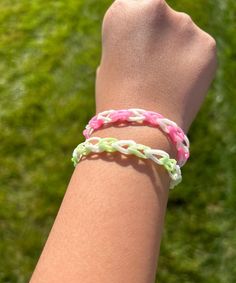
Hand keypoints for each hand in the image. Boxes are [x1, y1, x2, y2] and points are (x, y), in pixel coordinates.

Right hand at [95, 0, 217, 131]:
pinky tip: (179, 84)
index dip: (136, 31)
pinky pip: (198, 49)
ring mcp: (186, 26)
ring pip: (182, 33)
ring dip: (175, 50)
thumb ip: (130, 40)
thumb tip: (146, 39)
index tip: (135, 48)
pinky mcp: (207, 46)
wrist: (140, 129)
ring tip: (164, 81)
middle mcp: (159, 9)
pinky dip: (191, 64)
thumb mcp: (110, 60)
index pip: (136, 6)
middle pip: (161, 16)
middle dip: (156, 37)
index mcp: (127, 9)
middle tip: (149, 67)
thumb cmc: (116, 98)